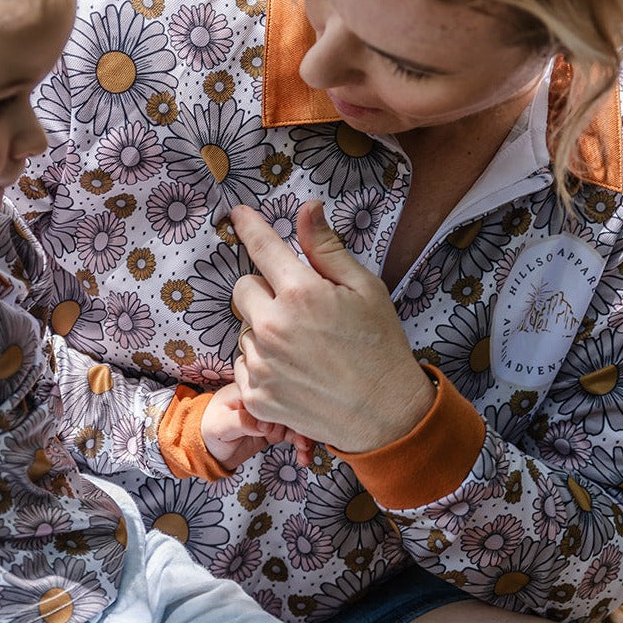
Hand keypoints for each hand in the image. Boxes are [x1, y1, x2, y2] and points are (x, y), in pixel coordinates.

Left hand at [201, 384, 313, 469]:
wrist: (207, 447)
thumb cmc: (208, 429)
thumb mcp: (220, 425)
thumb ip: (241, 422)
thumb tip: (265, 425)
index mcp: (249, 389)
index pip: (274, 392)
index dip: (283, 409)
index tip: (275, 428)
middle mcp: (263, 398)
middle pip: (291, 406)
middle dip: (301, 425)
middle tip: (302, 444)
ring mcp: (271, 414)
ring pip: (296, 422)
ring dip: (305, 438)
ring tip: (304, 453)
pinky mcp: (275, 429)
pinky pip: (293, 435)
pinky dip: (301, 446)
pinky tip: (303, 458)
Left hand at [230, 202, 435, 453]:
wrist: (385, 414)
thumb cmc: (380, 347)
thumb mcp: (365, 289)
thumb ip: (327, 249)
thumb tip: (307, 208)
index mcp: (301, 293)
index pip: (262, 247)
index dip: (248, 226)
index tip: (237, 214)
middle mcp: (272, 326)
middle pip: (243, 289)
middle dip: (264, 291)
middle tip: (297, 308)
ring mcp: (261, 364)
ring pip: (244, 330)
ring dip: (263, 332)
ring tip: (302, 348)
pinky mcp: (256, 395)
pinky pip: (242, 366)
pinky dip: (260, 366)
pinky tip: (293, 371)